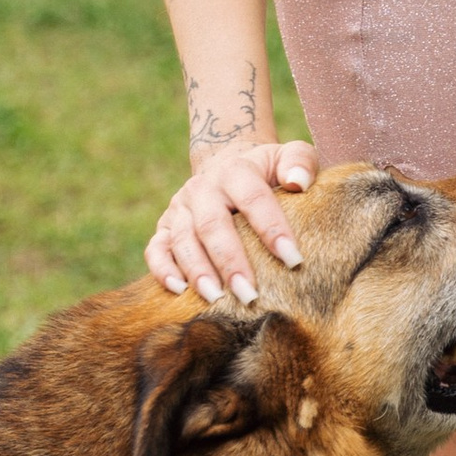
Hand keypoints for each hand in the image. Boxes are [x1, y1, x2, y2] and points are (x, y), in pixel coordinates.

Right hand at [146, 140, 318, 300]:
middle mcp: (202, 188)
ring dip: (198, 271)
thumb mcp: (287, 156)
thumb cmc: (267, 171)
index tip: (293, 260)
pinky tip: (179, 291)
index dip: (272, 228)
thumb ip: (300, 161)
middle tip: (249, 295)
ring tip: (216, 299)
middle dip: (230, 261)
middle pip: (212, 225)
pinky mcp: (165, 227)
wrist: (227, 167)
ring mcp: (180, 208)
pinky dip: (163, 269)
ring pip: (183, 240)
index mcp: (235, 171)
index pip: (253, 198)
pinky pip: (156, 249)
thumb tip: (297, 181)